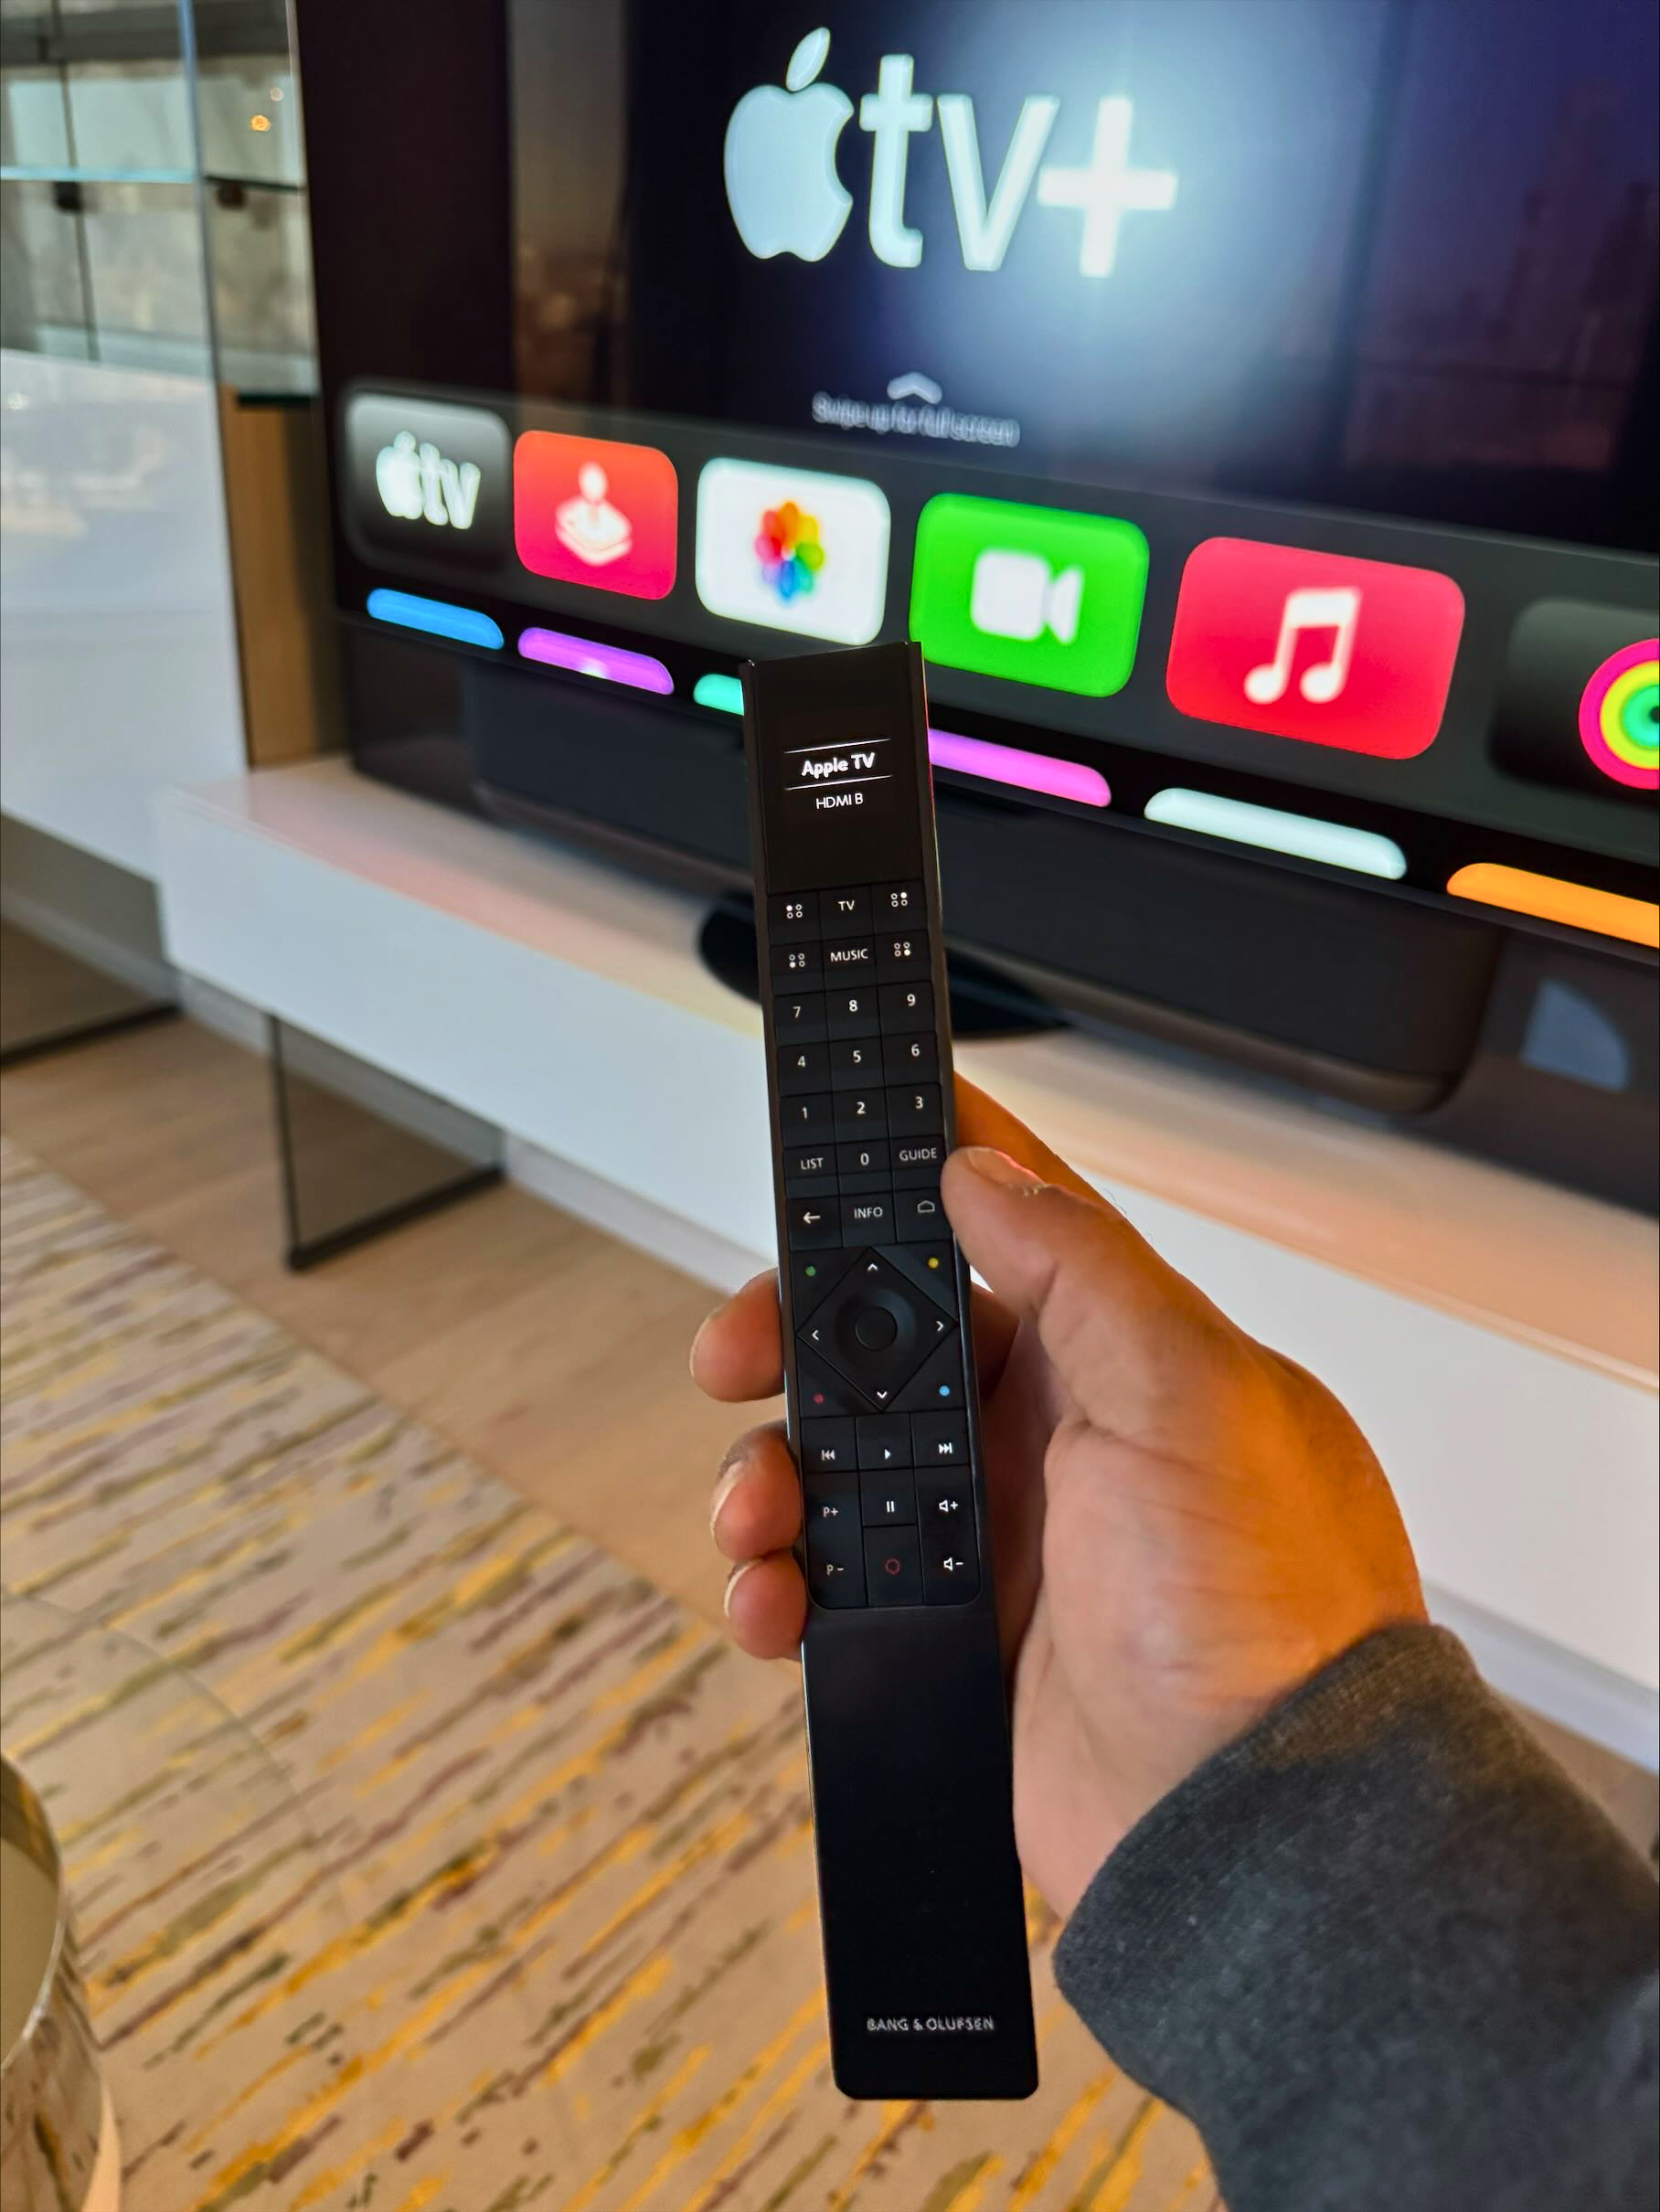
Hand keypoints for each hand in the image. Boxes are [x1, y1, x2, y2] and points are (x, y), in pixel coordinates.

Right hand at [691, 1078, 1425, 1915]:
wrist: (1250, 1832)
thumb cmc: (1267, 1617)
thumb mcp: (1193, 1400)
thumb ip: (1085, 1271)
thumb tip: (986, 1171)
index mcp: (1119, 1356)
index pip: (1006, 1226)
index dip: (920, 1177)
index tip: (835, 1144)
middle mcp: (1053, 1434)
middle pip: (887, 1346)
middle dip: (798, 1338)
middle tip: (741, 1353)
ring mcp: (998, 1536)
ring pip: (840, 1463)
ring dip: (775, 1472)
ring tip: (761, 1512)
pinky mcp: (952, 1632)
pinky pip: (833, 1583)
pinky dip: (783, 1584)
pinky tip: (777, 1597)